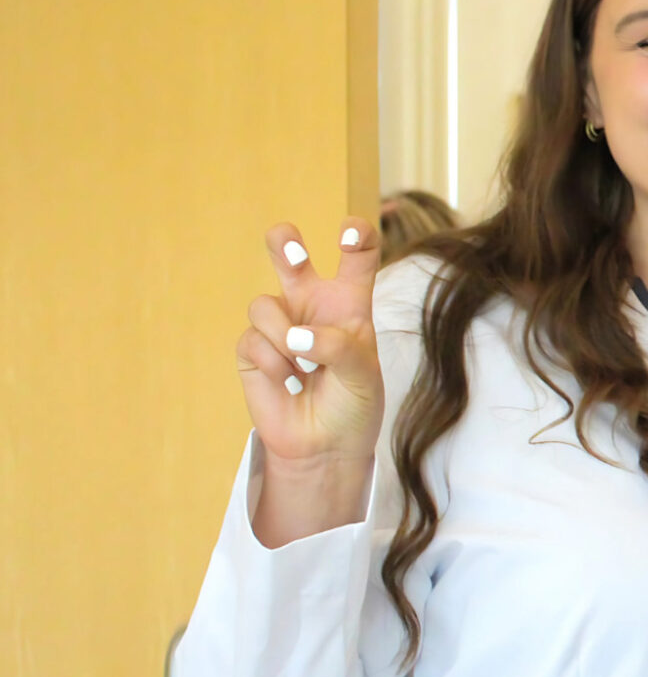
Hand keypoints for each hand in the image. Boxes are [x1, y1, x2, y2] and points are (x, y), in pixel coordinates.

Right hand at [237, 220, 384, 544]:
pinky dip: (274, 364)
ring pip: (265, 305)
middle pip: (289, 255)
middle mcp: (312, 306)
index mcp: (350, 303)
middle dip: (282, 242)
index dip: (357, 238)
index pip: (357, 258)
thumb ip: (338, 346)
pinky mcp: (253, 349)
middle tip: (286, 242)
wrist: (327, 444)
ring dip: (285, 337)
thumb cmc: (354, 403)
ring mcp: (280, 325)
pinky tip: (290, 382)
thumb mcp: (364, 374)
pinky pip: (253, 340)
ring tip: (306, 367)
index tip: (351, 232)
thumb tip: (295, 335)